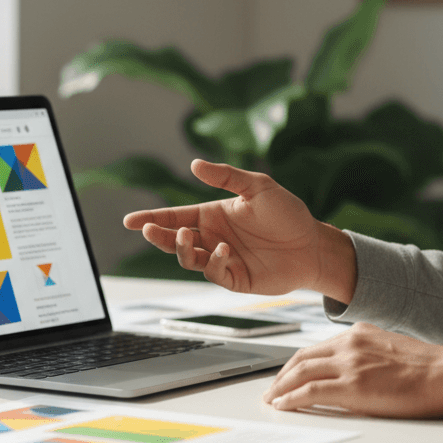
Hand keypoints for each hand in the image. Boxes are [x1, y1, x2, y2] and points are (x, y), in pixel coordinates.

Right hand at [122, 159, 356, 300]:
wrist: (313, 245)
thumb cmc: (288, 214)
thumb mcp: (258, 187)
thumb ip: (227, 177)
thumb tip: (195, 164)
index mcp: (212, 215)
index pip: (174, 217)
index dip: (151, 218)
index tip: (128, 220)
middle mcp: (212, 238)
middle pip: (173, 239)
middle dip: (157, 235)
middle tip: (146, 229)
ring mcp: (221, 259)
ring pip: (187, 258)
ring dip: (180, 248)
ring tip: (183, 236)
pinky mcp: (234, 278)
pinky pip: (213, 272)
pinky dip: (212, 261)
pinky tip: (223, 249)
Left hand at [263, 323, 442, 417]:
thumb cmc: (429, 368)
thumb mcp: (390, 350)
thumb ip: (366, 356)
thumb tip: (352, 373)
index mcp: (358, 334)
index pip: (315, 348)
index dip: (295, 363)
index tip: (286, 374)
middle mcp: (348, 345)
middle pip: (301, 359)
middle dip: (281, 375)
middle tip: (272, 389)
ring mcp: (349, 364)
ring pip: (300, 373)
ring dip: (280, 388)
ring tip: (272, 400)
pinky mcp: (352, 386)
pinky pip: (310, 392)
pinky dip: (291, 399)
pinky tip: (283, 406)